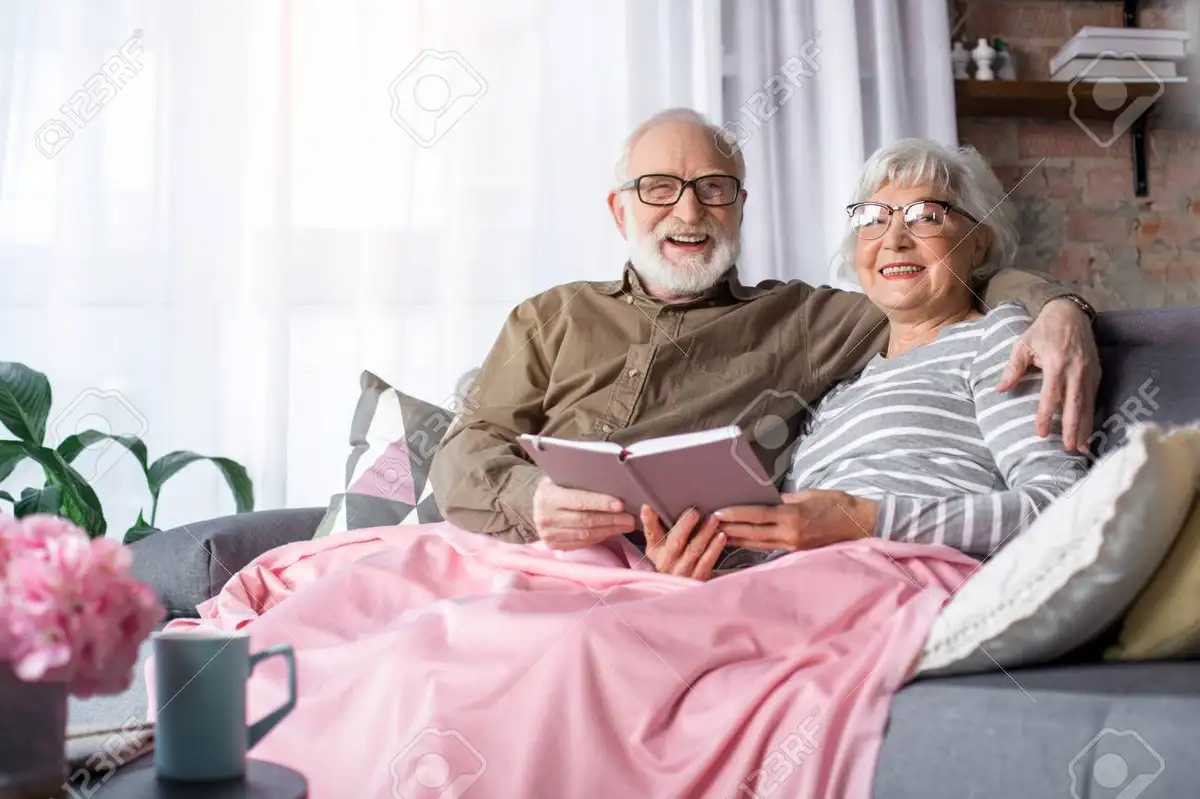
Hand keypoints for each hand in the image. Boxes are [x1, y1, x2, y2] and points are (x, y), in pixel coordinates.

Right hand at [532, 476, 635, 549]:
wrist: (538, 502)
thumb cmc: (557, 485)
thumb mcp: (563, 476)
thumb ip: (581, 479)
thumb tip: (613, 481)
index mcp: (547, 495)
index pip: (579, 501)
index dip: (601, 503)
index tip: (621, 505)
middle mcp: (545, 517)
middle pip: (585, 520)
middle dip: (611, 520)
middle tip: (630, 518)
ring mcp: (548, 533)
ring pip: (585, 534)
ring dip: (609, 531)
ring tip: (626, 525)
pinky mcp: (553, 544)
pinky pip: (581, 543)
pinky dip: (599, 538)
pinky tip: (611, 532)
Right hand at [642, 506, 725, 579]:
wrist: (682, 591)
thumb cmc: (674, 561)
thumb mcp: (661, 547)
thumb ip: (658, 528)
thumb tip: (652, 505)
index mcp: (656, 552)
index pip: (651, 534)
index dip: (648, 521)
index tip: (647, 507)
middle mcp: (666, 563)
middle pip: (675, 542)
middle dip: (685, 525)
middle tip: (694, 511)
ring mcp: (682, 573)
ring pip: (693, 551)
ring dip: (704, 533)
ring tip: (713, 519)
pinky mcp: (697, 579)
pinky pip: (706, 562)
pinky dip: (714, 549)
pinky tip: (721, 536)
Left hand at [712, 490, 878, 551]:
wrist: (862, 524)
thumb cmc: (837, 503)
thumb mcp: (809, 495)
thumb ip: (785, 500)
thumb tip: (764, 501)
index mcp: (793, 516)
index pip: (757, 515)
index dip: (735, 515)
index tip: (717, 513)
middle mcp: (790, 534)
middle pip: (752, 533)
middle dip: (728, 529)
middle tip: (707, 524)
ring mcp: (793, 545)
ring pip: (757, 543)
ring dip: (735, 539)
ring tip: (715, 534)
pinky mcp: (796, 551)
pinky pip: (769, 547)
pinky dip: (751, 544)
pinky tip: (738, 541)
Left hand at [997, 298, 1098, 451]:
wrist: (1071, 313)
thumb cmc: (1043, 330)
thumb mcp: (1023, 344)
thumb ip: (1013, 368)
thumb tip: (999, 389)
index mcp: (1056, 363)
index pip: (1051, 395)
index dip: (1045, 415)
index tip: (1040, 433)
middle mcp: (1076, 370)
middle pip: (1074, 404)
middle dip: (1072, 428)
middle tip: (1068, 448)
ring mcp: (1089, 373)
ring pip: (1087, 404)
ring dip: (1085, 427)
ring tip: (1082, 447)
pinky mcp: (1097, 374)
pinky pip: (1094, 399)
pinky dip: (1091, 416)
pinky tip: (1089, 431)